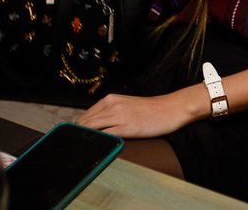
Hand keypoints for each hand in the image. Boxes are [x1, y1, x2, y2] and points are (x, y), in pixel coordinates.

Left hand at [76, 89, 201, 138]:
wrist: (172, 108)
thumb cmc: (152, 110)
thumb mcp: (127, 105)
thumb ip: (111, 112)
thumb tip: (94, 127)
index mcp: (111, 99)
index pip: (85, 116)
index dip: (77, 129)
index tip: (75, 138)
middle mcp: (112, 105)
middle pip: (84, 123)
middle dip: (77, 135)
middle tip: (75, 146)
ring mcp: (118, 116)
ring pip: (91, 128)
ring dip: (84, 139)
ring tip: (81, 149)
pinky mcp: (126, 127)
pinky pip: (105, 136)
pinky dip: (98, 142)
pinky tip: (96, 148)